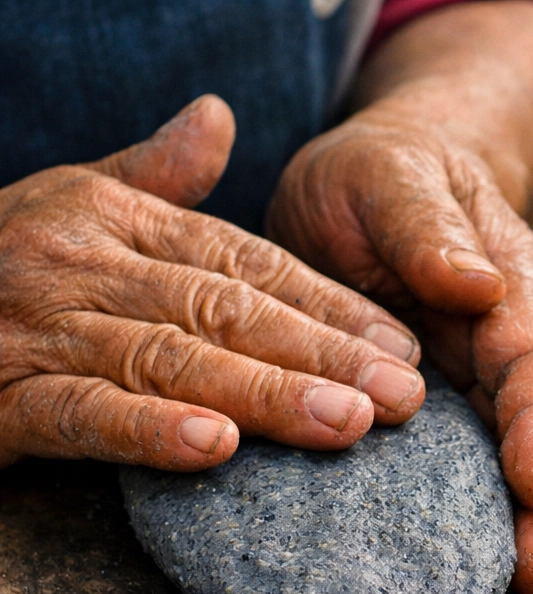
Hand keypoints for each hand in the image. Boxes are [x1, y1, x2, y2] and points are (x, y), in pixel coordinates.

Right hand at [0, 96, 424, 472]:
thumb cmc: (2, 259)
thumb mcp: (76, 202)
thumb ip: (154, 175)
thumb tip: (218, 117)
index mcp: (116, 218)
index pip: (248, 264)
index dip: (331, 307)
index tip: (401, 348)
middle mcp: (84, 263)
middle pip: (228, 311)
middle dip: (324, 355)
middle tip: (404, 398)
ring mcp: (40, 327)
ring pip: (172, 360)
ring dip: (265, 393)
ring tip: (347, 424)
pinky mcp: (0, 398)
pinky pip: (84, 413)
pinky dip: (149, 431)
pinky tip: (217, 449)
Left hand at [266, 2, 532, 593]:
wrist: (380, 182)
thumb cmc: (381, 176)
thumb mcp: (391, 177)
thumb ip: (429, 225)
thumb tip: (477, 284)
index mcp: (509, 287)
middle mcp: (508, 344)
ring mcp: (483, 382)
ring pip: (519, 457)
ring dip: (527, 521)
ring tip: (524, 582)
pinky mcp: (451, 408)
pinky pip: (474, 464)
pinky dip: (481, 513)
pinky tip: (476, 561)